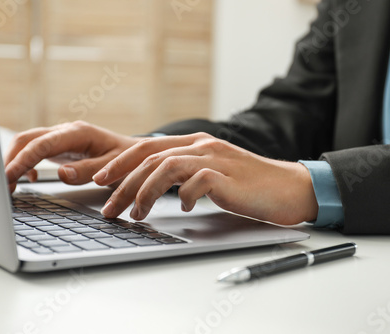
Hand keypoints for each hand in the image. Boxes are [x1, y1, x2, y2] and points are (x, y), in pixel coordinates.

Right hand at [4, 121, 139, 191]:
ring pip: (28, 143)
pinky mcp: (61, 146)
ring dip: (15, 161)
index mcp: (78, 133)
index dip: (22, 160)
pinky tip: (31, 179)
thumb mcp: (115, 167)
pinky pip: (36, 150)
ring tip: (10, 184)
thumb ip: (89, 171)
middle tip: (3, 185)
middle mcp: (67, 131)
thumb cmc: (129, 159)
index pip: (41, 144)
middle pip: (27, 139)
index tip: (9, 176)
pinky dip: (26, 163)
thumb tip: (63, 175)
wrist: (138, 153)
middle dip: (11, 159)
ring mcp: (62, 137)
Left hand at [93, 132, 318, 225]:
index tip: (100, 180)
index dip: (120, 162)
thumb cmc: (250, 186)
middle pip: (151, 156)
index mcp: (196, 143)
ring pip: (167, 166)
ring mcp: (216, 158)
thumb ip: (186, 174)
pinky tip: (184, 209)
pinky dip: (184, 196)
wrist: (290, 188)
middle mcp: (203, 145)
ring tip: (136, 214)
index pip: (148, 147)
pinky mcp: (228, 176)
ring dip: (145, 192)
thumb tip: (153, 189)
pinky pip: (196, 182)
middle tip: (109, 207)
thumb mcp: (212, 175)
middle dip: (123, 182)